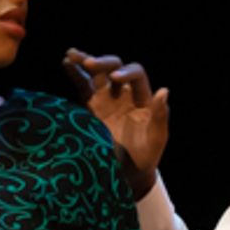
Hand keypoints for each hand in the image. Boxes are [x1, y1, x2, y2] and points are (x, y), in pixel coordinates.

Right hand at [63, 48, 168, 197]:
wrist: (128, 174)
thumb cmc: (146, 156)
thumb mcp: (156, 138)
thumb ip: (160, 116)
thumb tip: (163, 91)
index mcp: (143, 97)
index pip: (136, 73)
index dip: (126, 73)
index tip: (114, 80)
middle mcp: (124, 93)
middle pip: (114, 67)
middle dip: (102, 63)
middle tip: (88, 63)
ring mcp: (106, 99)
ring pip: (95, 74)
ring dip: (84, 62)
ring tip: (71, 55)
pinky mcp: (91, 107)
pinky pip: (82, 87)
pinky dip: (75, 75)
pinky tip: (66, 64)